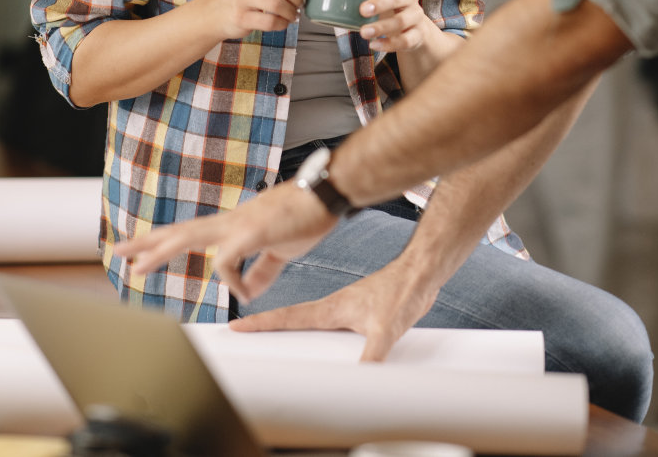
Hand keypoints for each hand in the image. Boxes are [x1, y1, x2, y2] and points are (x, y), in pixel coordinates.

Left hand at [113, 180, 338, 301]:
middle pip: (180, 231)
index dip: (164, 240)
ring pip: (190, 237)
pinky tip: (244, 292)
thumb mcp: (279, 249)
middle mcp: (230, 221)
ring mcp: (239, 224)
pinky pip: (227, 261)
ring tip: (137, 268)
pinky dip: (231, 281)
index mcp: (234, 225)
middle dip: (148, 242)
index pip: (191, 232)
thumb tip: (248, 291)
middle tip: (119, 252)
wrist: (327, 194)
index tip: (141, 251)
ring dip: (160, 252)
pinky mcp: (252, 231)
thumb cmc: (306, 217)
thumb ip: (262, 269)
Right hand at [231, 257, 440, 362]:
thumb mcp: (386, 329)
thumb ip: (372, 356)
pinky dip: (318, 334)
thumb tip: (361, 382)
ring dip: (291, 329)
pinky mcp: (359, 312)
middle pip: (292, 320)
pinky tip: (325, 344)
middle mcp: (334, 307)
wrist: (421, 273)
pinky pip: (330, 326)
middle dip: (267, 326)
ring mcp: (346, 309)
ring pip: (310, 322)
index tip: (236, 326)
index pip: (288, 317)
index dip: (261, 323)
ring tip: (273, 340)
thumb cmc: (403, 292)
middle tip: (244, 333)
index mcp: (331, 308)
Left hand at [358, 0, 438, 53]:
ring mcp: (415, 17)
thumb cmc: (389, 9)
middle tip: (362, 9)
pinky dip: (388, 44)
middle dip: (381, 3)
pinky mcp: (417, 35)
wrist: (414, 30)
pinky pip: (405, 40)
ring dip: (381, 27)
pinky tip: (373, 44)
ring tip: (363, 32)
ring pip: (401, 21)